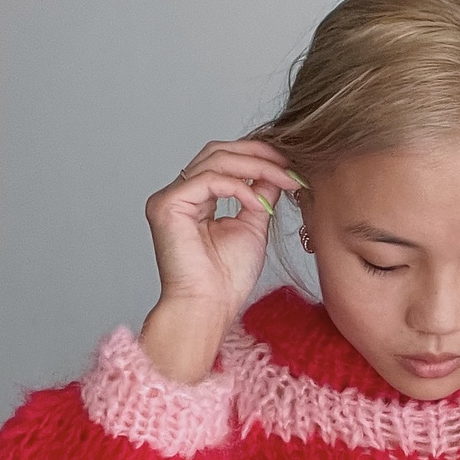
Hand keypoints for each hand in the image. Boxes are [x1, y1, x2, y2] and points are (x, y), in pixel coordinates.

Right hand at [144, 139, 303, 326]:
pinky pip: (208, 180)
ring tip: (285, 180)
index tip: (291, 166)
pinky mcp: (167, 205)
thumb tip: (275, 171)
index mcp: (196, 199)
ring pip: (215, 160)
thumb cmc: (226, 280)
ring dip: (256, 167)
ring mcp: (170, 197)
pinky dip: (240, 188)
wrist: (209, 307)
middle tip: (290, 165)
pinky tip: (260, 205)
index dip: (258, 157)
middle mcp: (179, 194)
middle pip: (218, 152)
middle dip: (259, 154)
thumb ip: (260, 195)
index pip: (224, 161)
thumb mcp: (253, 226)